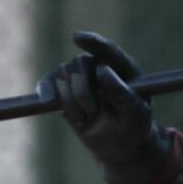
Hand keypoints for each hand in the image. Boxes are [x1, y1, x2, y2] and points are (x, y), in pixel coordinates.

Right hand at [35, 31, 171, 183]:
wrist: (119, 145)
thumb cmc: (134, 128)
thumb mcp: (136, 115)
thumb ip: (122, 93)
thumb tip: (101, 70)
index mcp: (124, 68)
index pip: (109, 50)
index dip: (93, 42)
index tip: (77, 38)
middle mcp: (101, 66)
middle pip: (79, 63)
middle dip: (81, 90)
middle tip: (91, 112)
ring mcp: (82, 77)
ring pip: (63, 74)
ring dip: (70, 100)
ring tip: (85, 117)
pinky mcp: (65, 89)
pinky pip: (49, 81)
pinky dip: (46, 90)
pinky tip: (46, 100)